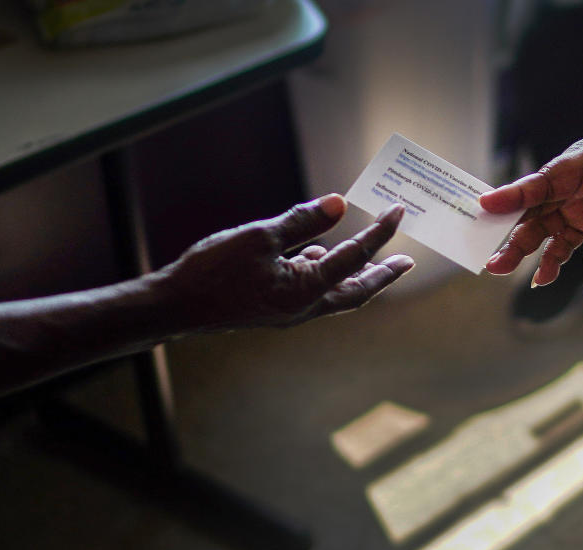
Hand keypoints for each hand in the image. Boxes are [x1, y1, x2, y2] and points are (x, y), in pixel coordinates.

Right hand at [157, 194, 413, 331]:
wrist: (175, 307)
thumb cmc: (212, 270)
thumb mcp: (259, 236)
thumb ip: (302, 221)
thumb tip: (339, 204)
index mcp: (306, 290)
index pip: (355, 257)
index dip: (380, 232)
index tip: (398, 212)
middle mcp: (304, 308)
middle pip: (358, 292)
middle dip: (384, 275)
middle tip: (407, 261)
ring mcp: (289, 312)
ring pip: (336, 294)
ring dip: (357, 276)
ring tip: (375, 260)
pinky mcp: (275, 309)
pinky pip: (312, 292)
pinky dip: (323, 274)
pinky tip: (318, 253)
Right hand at [480, 119, 582, 284]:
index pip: (547, 180)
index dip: (516, 194)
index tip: (487, 204)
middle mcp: (575, 179)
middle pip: (537, 208)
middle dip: (514, 235)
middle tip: (494, 261)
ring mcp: (578, 198)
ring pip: (544, 226)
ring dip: (525, 250)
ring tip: (502, 271)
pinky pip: (563, 239)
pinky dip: (553, 258)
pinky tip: (542, 278)